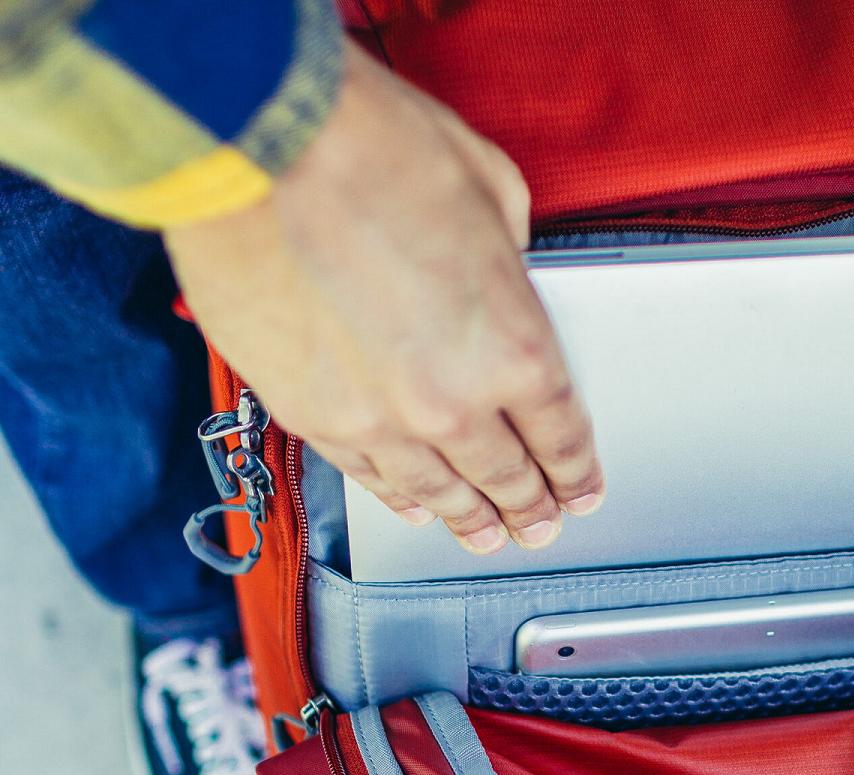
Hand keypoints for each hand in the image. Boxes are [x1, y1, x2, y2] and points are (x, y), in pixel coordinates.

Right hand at [165, 40, 604, 555]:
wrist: (254, 142)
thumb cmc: (368, 148)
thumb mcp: (491, 191)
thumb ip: (509, 261)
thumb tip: (502, 280)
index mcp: (512, 346)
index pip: (560, 433)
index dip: (575, 472)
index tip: (580, 490)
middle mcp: (449, 400)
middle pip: (504, 475)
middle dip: (530, 506)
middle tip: (540, 526)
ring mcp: (376, 418)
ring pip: (436, 490)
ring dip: (467, 518)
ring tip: (485, 536)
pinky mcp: (310, 415)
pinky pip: (367, 476)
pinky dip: (397, 497)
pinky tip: (414, 506)